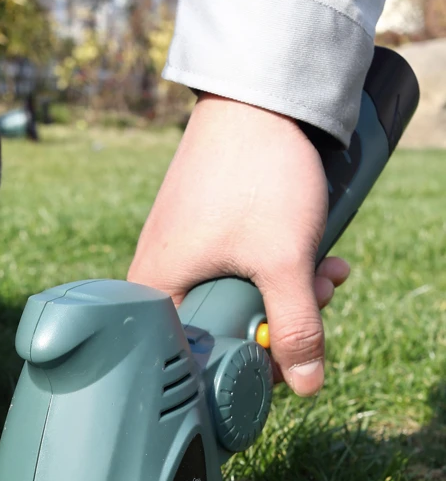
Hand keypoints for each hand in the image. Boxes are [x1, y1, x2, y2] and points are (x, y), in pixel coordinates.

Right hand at [127, 95, 349, 395]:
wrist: (256, 96)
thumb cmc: (254, 175)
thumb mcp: (282, 260)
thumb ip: (296, 328)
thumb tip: (306, 384)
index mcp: (156, 291)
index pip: (193, 362)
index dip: (246, 365)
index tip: (284, 354)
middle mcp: (160, 273)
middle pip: (221, 328)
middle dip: (279, 321)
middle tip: (315, 299)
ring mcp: (183, 248)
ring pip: (239, 295)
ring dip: (289, 291)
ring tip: (324, 269)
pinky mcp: (205, 228)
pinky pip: (241, 265)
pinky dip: (278, 264)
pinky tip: (314, 251)